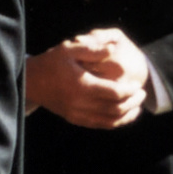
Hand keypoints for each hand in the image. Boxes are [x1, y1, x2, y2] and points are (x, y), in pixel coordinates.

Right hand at [25, 31, 147, 128]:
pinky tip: (123, 115)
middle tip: (142, 94)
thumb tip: (114, 49)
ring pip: (110, 120)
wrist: (30, 81)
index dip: (130, 90)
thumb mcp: (69, 49)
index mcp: (81, 85)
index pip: (114, 92)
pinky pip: (100, 125)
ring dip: (127, 115)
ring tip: (137, 106)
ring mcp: (77, 113)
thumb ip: (92, 49)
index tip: (138, 85)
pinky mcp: (75, 119)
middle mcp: (80, 103)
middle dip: (133, 102)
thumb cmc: (51, 62)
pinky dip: (115, 122)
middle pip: (115, 108)